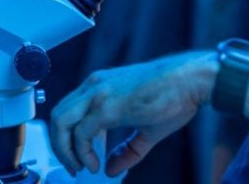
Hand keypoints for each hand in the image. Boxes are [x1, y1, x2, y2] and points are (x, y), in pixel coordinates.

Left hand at [49, 51, 216, 176]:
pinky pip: (81, 132)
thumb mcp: (146, 127)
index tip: (77, 158)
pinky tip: (94, 164)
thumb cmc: (173, 96)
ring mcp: (99, 94)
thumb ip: (127, 150)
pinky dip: (82, 152)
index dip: (66, 138)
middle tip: (73, 166)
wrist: (191, 80)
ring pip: (61, 121)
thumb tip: (112, 169)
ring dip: (64, 149)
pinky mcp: (108, 106)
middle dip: (59, 146)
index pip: (68, 110)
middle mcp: (94, 86)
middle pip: (57, 116)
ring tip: (80, 166)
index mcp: (100, 86)